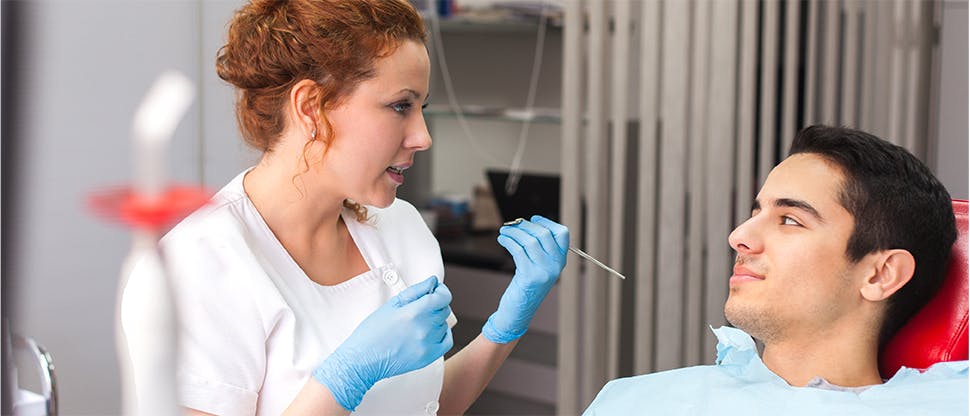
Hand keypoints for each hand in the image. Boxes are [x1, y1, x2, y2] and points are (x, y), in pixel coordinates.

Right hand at [312, 276, 453, 410]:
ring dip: (435, 319)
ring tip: (418, 322)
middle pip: (444, 309)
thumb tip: (433, 282)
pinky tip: (431, 331)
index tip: (436, 290)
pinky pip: (447, 340)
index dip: (442, 291)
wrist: (364, 360)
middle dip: (436, 304)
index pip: (443, 297)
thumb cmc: (372, 332)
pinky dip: (442, 333)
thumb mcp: (391, 305)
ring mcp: (427, 344)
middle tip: (421, 306)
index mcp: (413, 313)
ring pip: (444, 324)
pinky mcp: (429, 357)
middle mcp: (424, 329)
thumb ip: (415, 291)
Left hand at [483, 215, 568, 343]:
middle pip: (544, 234)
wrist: (518, 311)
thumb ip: (539, 249)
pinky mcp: (529, 276)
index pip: (562, 234)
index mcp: (560, 262)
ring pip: (530, 241)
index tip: (533, 219)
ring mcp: (543, 272)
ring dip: (514, 232)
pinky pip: (518, 251)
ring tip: (504, 231)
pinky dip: (508, 241)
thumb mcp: (538, 266)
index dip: (547, 223)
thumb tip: (526, 225)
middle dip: (526, 226)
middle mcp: (555, 266)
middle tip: (513, 224)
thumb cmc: (525, 286)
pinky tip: (502, 239)